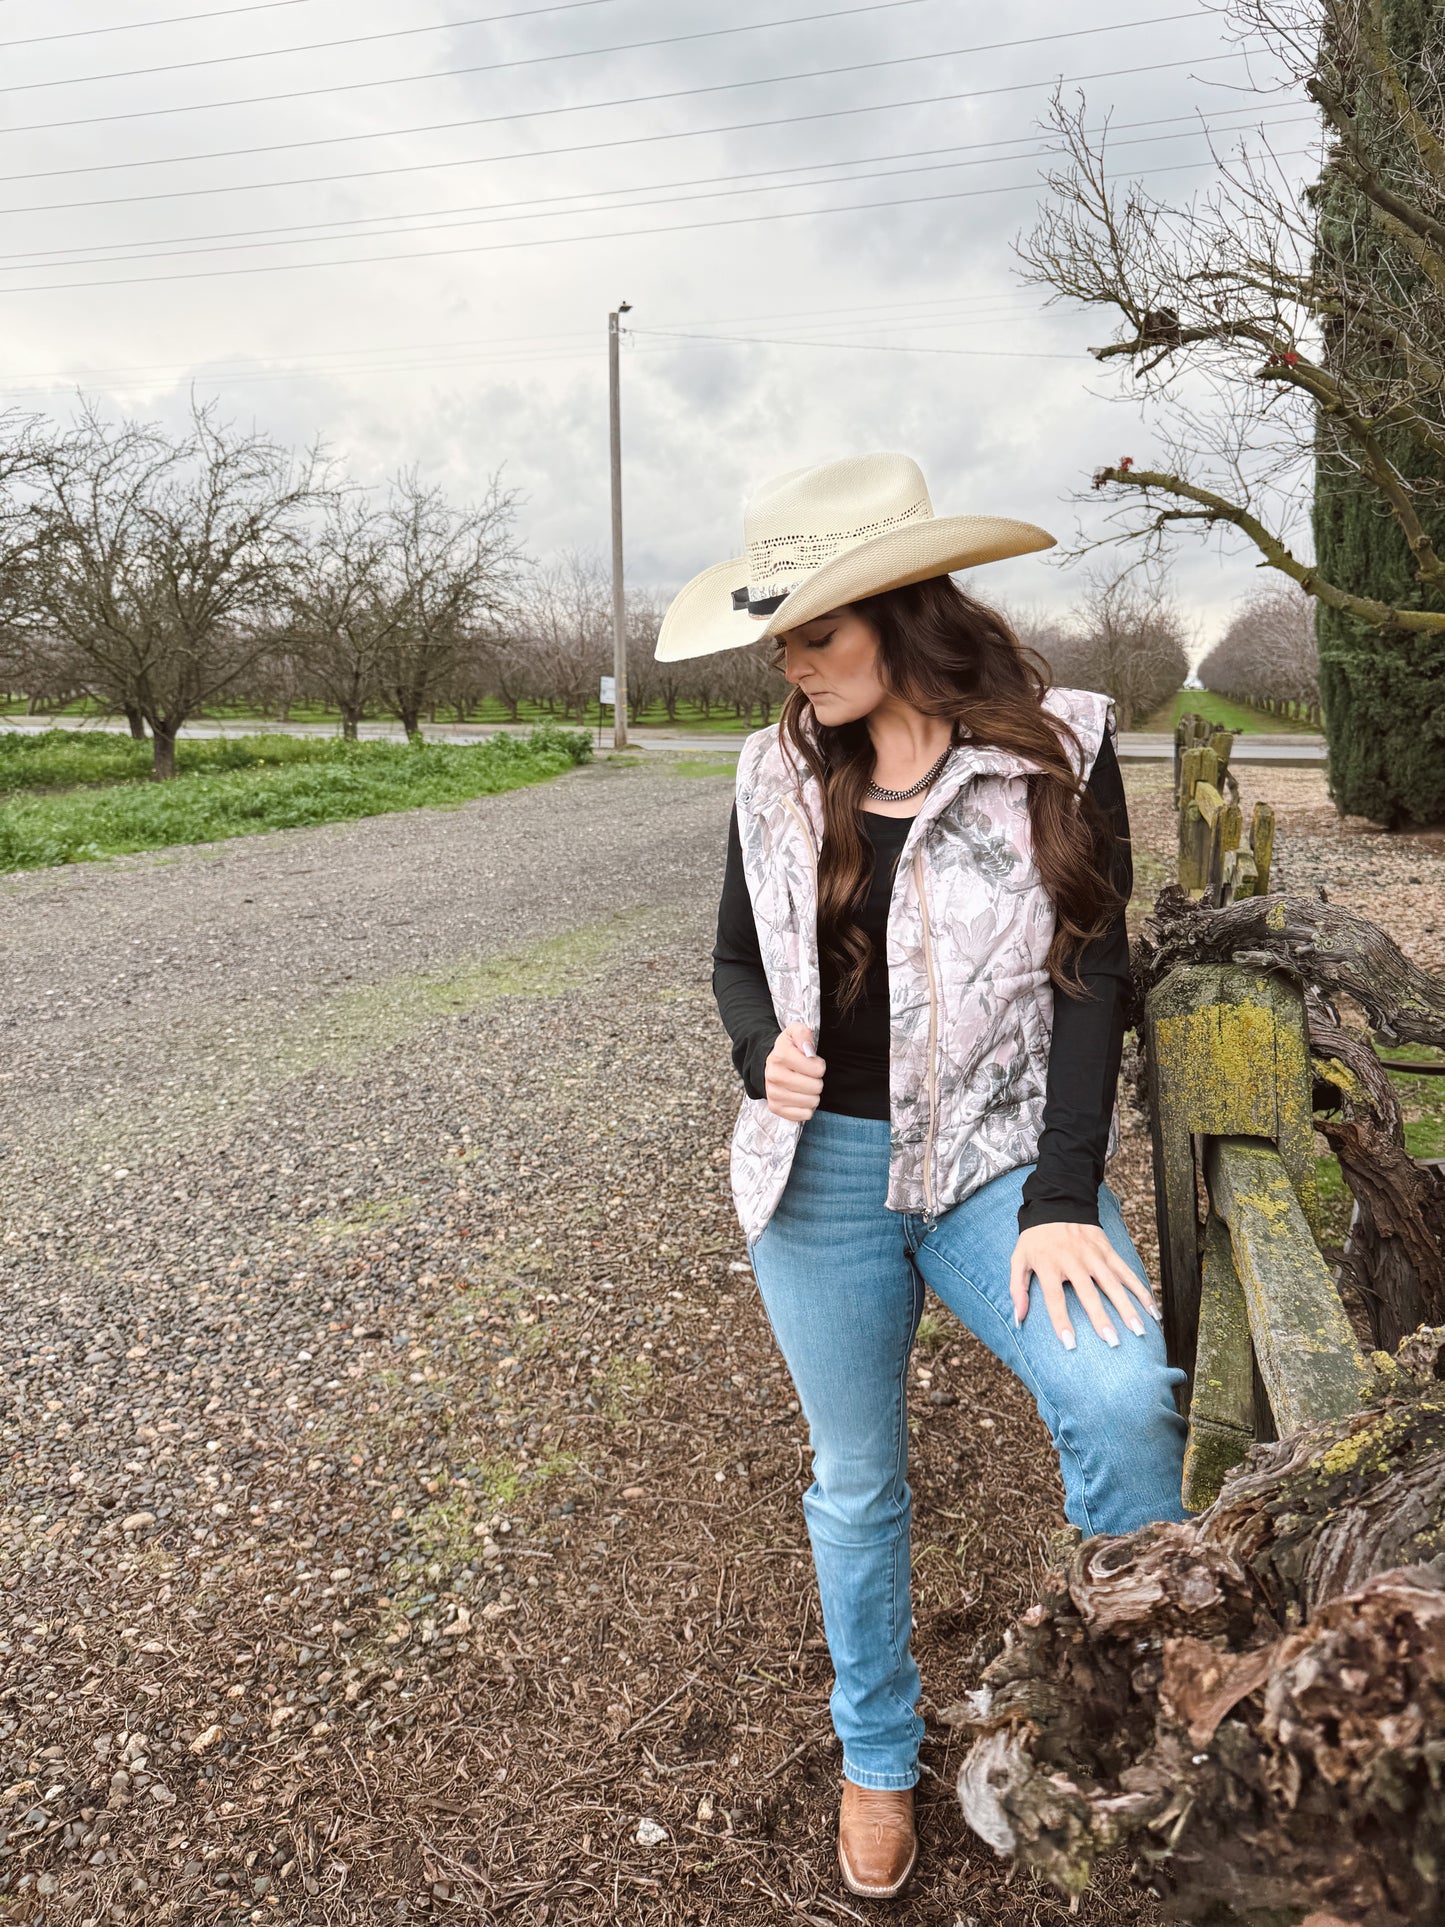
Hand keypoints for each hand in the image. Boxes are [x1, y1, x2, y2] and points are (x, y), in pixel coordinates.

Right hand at [764, 1023, 825, 1121]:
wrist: (768, 1065)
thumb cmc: (788, 1049)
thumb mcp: (794, 1032)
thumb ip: (803, 1034)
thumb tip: (807, 1049)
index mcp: (780, 1056)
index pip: (818, 1069)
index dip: (819, 1066)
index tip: (813, 1063)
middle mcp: (774, 1075)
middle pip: (816, 1087)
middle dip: (817, 1081)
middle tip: (808, 1076)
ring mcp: (774, 1093)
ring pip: (811, 1102)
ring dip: (812, 1095)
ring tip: (805, 1086)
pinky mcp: (776, 1108)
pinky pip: (804, 1115)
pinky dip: (807, 1108)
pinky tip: (801, 1097)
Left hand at [1009, 1221, 1161, 1350]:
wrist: (1057, 1203)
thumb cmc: (1036, 1238)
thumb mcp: (1019, 1259)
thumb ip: (1017, 1289)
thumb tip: (1018, 1319)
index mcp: (1049, 1265)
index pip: (1055, 1298)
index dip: (1061, 1321)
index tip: (1069, 1344)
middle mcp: (1073, 1261)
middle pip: (1089, 1293)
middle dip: (1101, 1319)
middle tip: (1112, 1342)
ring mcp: (1094, 1255)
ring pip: (1113, 1284)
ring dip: (1127, 1308)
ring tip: (1138, 1330)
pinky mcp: (1108, 1251)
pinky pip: (1127, 1272)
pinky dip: (1141, 1290)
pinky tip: (1152, 1309)